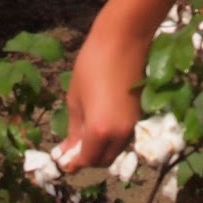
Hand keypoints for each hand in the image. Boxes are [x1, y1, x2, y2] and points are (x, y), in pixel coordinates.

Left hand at [59, 20, 149, 168]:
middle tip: (73, 147)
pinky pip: (123, 136)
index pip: (87, 160)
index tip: (62, 159)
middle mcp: (120, 133)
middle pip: (104, 159)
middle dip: (88, 158)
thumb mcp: (75, 97)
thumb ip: (74, 129)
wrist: (124, 39)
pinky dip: (111, 137)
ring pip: (115, 149)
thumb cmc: (92, 64)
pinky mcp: (140, 115)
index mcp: (100, 130)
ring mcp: (133, 125)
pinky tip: (100, 123)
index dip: (73, 162)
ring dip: (101, 148)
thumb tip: (68, 150)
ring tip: (85, 134)